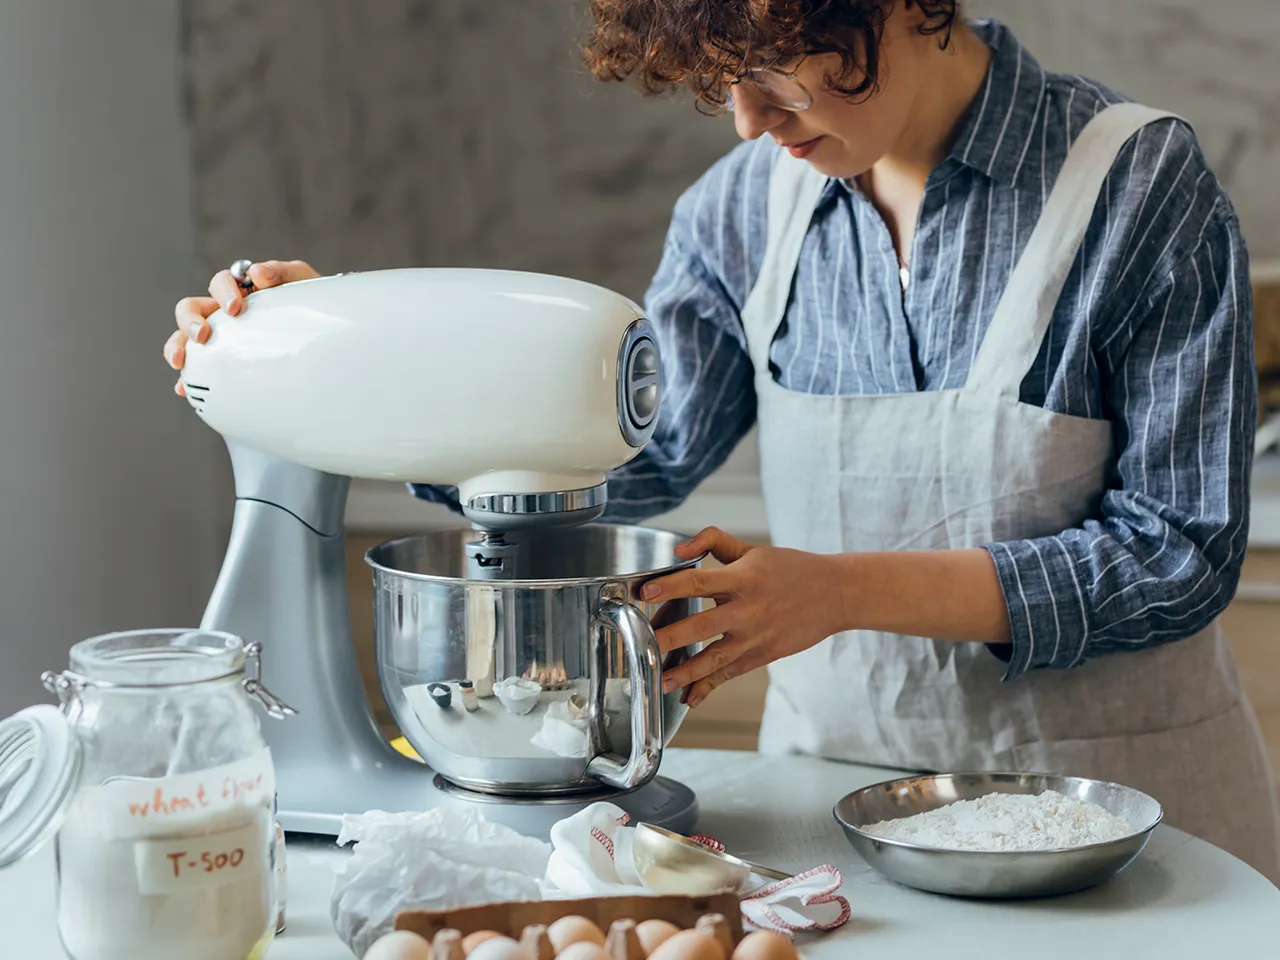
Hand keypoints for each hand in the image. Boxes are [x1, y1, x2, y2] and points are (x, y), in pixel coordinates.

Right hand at [163, 259, 320, 394]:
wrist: (320, 330)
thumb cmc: (306, 300)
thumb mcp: (300, 281)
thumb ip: (281, 272)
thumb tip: (257, 273)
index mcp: (240, 289)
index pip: (220, 283)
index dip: (222, 292)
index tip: (235, 308)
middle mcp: (221, 311)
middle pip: (190, 308)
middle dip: (189, 320)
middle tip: (202, 334)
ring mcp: (218, 336)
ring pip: (184, 336)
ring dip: (177, 345)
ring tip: (181, 361)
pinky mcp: (221, 361)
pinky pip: (197, 369)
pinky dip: (188, 378)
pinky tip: (183, 389)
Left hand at [642, 527, 846, 707]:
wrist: (835, 594)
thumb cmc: (791, 569)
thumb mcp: (752, 549)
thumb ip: (713, 541)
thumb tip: (679, 550)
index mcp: (742, 578)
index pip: (699, 581)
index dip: (670, 586)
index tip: (645, 592)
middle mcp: (747, 609)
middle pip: (702, 626)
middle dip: (669, 637)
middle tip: (640, 644)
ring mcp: (756, 636)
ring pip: (714, 657)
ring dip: (685, 671)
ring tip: (659, 680)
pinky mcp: (763, 655)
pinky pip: (731, 673)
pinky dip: (710, 686)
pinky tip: (690, 697)